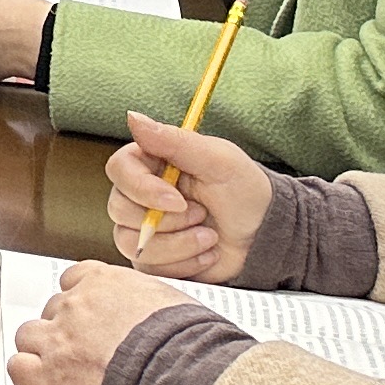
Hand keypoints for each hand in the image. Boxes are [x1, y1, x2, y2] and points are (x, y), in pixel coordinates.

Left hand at [5, 260, 198, 384]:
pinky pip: (19, 370)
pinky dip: (28, 377)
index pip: (75, 279)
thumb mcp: (175, 305)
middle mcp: (77, 305)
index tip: (89, 315)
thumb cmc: (190, 344)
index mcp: (105, 282)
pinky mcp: (51, 375)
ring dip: (41, 350)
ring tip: (63, 368)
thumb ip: (150, 304)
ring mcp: (59, 339)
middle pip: (53, 309)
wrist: (183, 376)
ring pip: (28, 335)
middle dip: (65, 328)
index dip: (80, 299)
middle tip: (84, 349)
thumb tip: (156, 313)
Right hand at [107, 112, 275, 280]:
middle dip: (168, 220)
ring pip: (131, 243)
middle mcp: (141, 196)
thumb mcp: (217, 159)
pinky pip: (149, 267)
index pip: (118, 170)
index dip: (141, 188)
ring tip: (209, 235)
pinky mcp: (155, 258)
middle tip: (202, 214)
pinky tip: (207, 252)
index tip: (177, 200)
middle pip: (119, 209)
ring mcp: (145, 229)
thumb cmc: (246, 191)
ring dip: (179, 244)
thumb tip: (132, 117)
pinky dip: (184, 263)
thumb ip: (174, 140)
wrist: (266, 235)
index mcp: (151, 165)